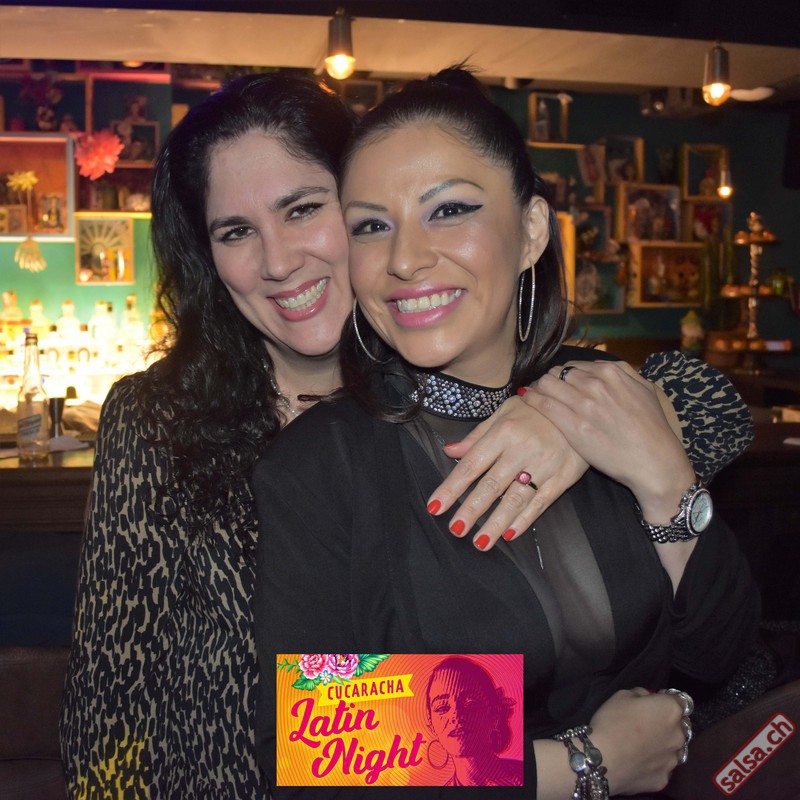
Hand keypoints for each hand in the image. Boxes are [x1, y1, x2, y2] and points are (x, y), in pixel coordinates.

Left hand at [426, 396, 587, 550]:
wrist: (580, 404)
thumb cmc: (535, 409)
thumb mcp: (504, 412)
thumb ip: (477, 436)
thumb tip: (449, 451)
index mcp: (503, 433)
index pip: (472, 464)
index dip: (452, 487)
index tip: (436, 506)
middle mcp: (522, 449)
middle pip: (492, 485)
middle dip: (471, 509)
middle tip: (456, 529)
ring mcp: (544, 464)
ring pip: (516, 498)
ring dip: (496, 522)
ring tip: (480, 542)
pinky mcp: (564, 476)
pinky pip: (542, 502)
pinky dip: (525, 519)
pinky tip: (510, 533)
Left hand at [521, 360, 694, 524]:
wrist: (654, 460)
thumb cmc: (652, 427)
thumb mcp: (644, 389)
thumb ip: (622, 372)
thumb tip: (598, 367)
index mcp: (611, 372)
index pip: (574, 366)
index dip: (563, 375)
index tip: (558, 384)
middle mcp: (595, 383)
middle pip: (557, 373)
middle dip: (549, 381)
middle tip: (544, 391)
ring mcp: (582, 404)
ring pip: (547, 384)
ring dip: (538, 388)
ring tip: (534, 395)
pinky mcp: (572, 425)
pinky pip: (543, 404)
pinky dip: (532, 398)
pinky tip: (526, 399)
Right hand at [589, 688, 686, 794]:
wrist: (602, 759)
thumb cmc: (612, 721)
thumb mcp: (622, 695)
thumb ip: (641, 694)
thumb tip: (648, 699)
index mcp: (670, 710)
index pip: (681, 701)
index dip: (667, 701)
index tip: (654, 704)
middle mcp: (679, 735)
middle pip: (681, 726)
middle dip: (669, 724)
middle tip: (648, 726)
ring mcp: (673, 760)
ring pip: (674, 749)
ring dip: (664, 745)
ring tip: (643, 748)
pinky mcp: (665, 779)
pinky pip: (663, 768)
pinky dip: (655, 764)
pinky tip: (638, 763)